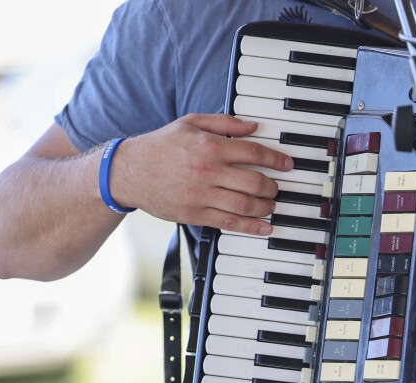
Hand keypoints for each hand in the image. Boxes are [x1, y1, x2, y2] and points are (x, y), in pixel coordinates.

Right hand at [110, 113, 291, 235]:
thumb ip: (224, 122)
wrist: (127, 172)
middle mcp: (207, 171)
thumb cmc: (160, 146)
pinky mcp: (194, 214)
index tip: (288, 165)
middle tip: (277, 187)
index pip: (254, 153)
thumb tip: (254, 126)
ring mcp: (201, 195)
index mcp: (209, 146)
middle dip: (273, 187)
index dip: (277, 160)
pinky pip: (230, 222)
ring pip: (245, 204)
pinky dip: (251, 226)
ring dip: (265, 207)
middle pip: (254, 182)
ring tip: (271, 204)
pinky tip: (264, 226)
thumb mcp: (190, 123)